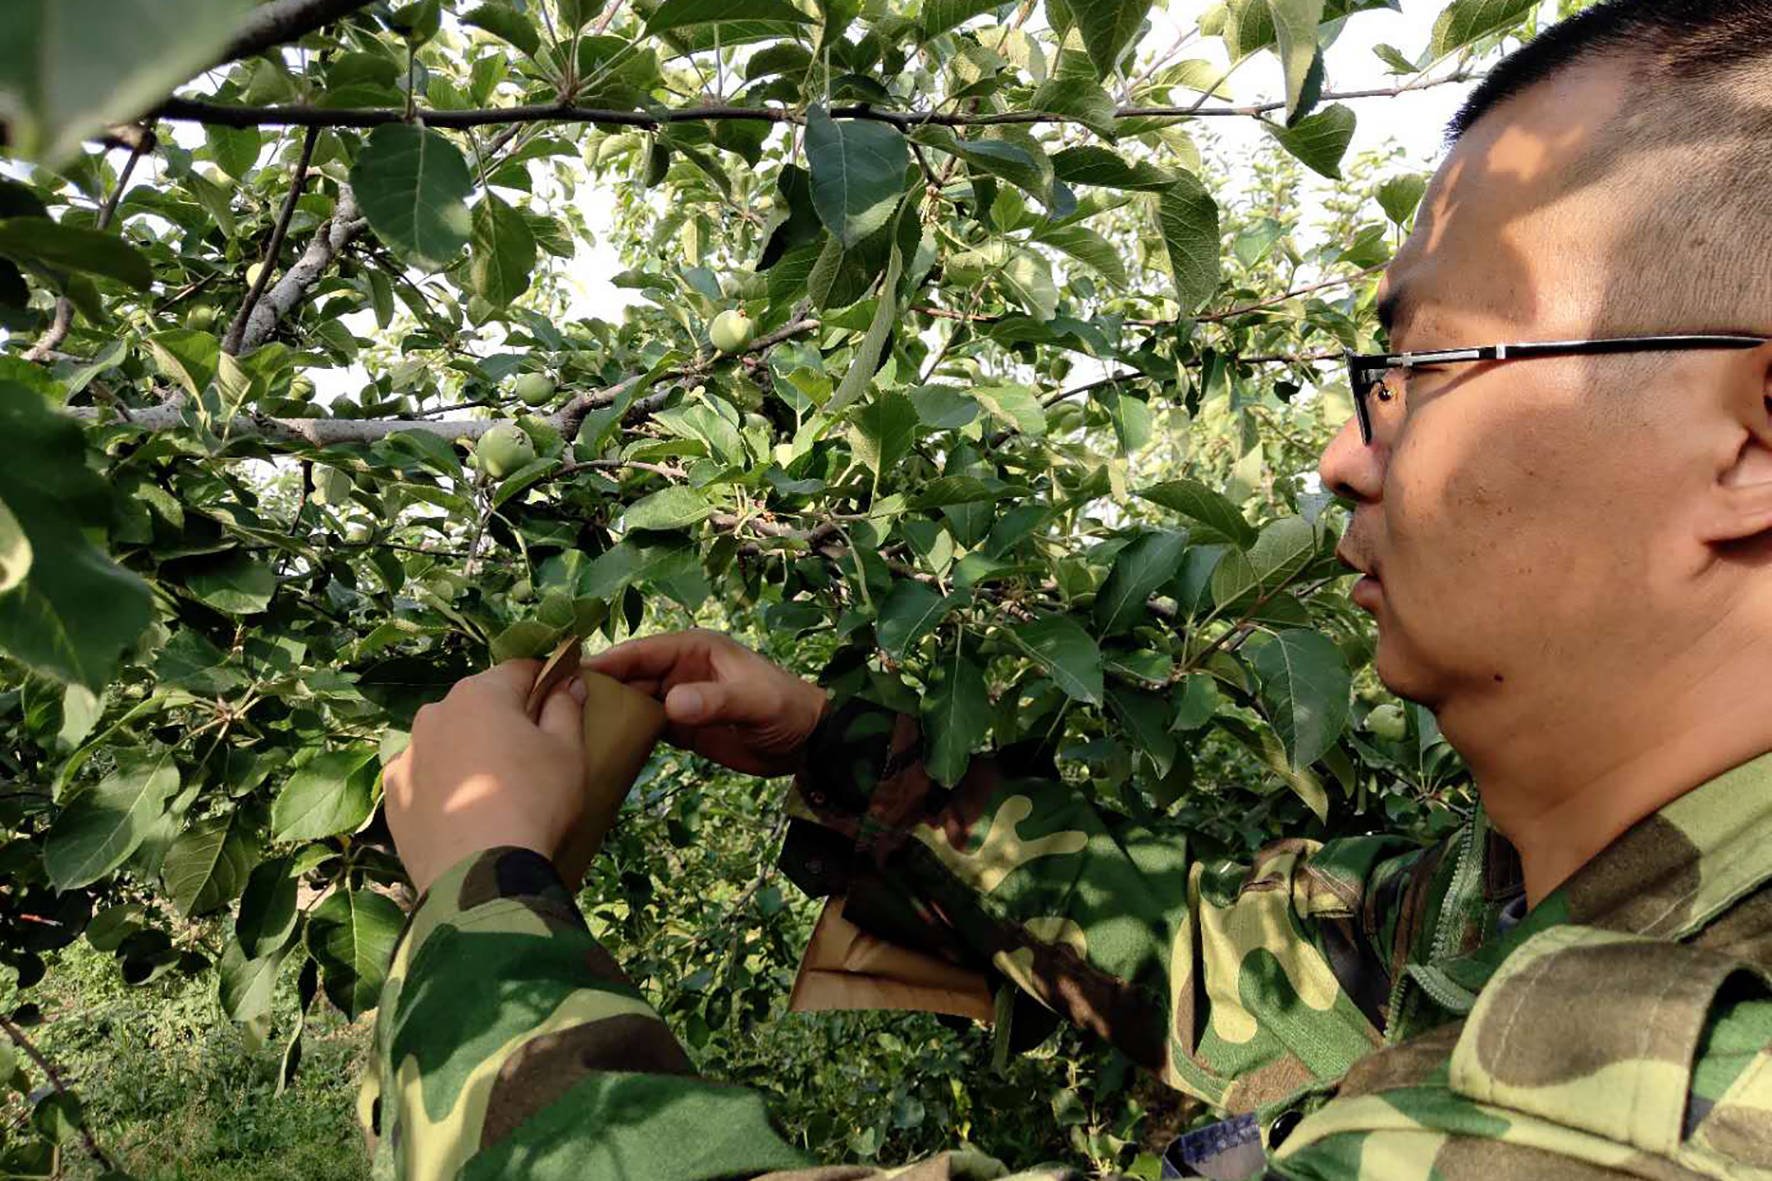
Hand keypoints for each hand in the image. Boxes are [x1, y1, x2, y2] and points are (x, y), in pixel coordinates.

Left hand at [383, 660, 586, 894]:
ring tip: (494, 792)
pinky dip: (443, 786)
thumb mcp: (568, 752)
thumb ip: (566, 708)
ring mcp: (408, 756)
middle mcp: (435, 714)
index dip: (546, 683)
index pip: (521, 671)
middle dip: (504, 721)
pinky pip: (426, 778)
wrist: (479, 876)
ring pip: (448, 740)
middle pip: (480, 705)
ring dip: (469, 752)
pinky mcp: (394, 795)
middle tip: (531, 758)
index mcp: (479, 694)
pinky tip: (464, 812)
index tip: (562, 703)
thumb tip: (567, 681)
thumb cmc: (534, 802)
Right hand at [586, 630, 826, 776]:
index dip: (608, 661)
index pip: (642, 652)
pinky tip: (600, 748)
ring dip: (608, 714)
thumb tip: (671, 704)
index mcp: (694, 649)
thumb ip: (715, 701)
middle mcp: (679, 669)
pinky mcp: (680, 727)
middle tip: (558, 710)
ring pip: (632, 702)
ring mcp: (677, 698)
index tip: (571, 674)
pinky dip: (625, 735)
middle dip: (598, 690)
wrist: (805, 744)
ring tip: (570, 732)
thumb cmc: (785, 709)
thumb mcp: (754, 702)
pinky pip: (644, 726)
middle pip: (629, 677)